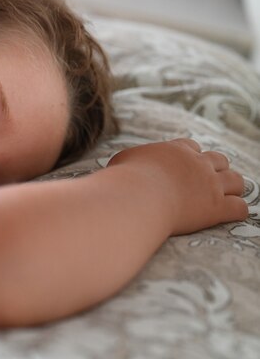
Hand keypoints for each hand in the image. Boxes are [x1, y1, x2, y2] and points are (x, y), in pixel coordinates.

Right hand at [107, 138, 247, 234]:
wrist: (136, 198)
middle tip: (206, 183)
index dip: (190, 157)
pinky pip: (240, 208)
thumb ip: (132, 160)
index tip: (183, 168)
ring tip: (224, 197)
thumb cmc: (124, 180)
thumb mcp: (123, 160)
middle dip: (215, 170)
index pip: (192, 147)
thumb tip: (124, 166)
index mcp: (176, 150)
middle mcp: (198, 164)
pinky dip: (236, 211)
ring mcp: (210, 185)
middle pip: (220, 160)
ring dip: (232, 188)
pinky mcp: (217, 207)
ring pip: (237, 180)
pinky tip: (227, 216)